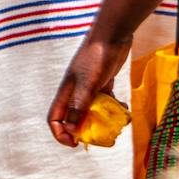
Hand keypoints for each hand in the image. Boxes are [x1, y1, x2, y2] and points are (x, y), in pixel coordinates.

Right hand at [48, 30, 133, 145]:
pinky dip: (113, 109)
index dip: (61, 133)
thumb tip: (72, 129)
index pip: (55, 118)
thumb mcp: (89, 83)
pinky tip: (123, 109)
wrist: (112, 34)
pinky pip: (105, 102)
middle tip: (101, 138)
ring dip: (102, 121)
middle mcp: (74, 91)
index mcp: (66, 92)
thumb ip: (80, 105)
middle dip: (86, 131)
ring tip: (116, 124)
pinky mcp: (102, 83)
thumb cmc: (97, 57)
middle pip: (74, 118)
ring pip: (91, 111)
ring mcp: (88, 87)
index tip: (76, 143)